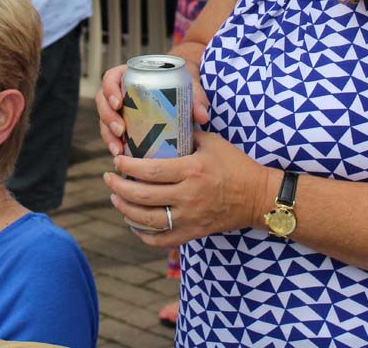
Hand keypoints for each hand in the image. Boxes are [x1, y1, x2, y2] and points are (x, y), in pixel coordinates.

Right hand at [96, 59, 209, 157]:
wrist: (184, 94)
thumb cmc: (182, 84)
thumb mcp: (189, 86)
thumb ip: (196, 98)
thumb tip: (202, 117)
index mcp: (130, 75)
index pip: (111, 78)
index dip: (109, 90)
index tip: (118, 103)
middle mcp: (120, 92)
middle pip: (103, 102)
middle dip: (108, 118)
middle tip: (120, 130)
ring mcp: (120, 110)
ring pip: (104, 120)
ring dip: (108, 135)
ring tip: (118, 149)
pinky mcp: (123, 125)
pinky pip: (112, 134)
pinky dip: (114, 144)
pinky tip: (119, 156)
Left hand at [103, 131, 268, 247]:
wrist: (258, 197)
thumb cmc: (235, 165)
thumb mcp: (211, 142)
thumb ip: (185, 136)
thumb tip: (160, 126)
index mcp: (192, 171)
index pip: (150, 171)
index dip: (127, 167)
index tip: (116, 160)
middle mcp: (189, 196)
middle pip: (143, 197)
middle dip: (119, 187)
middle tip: (109, 178)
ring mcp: (191, 218)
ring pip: (148, 220)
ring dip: (125, 210)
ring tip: (116, 198)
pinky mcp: (194, 233)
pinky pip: (162, 240)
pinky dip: (143, 234)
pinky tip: (133, 223)